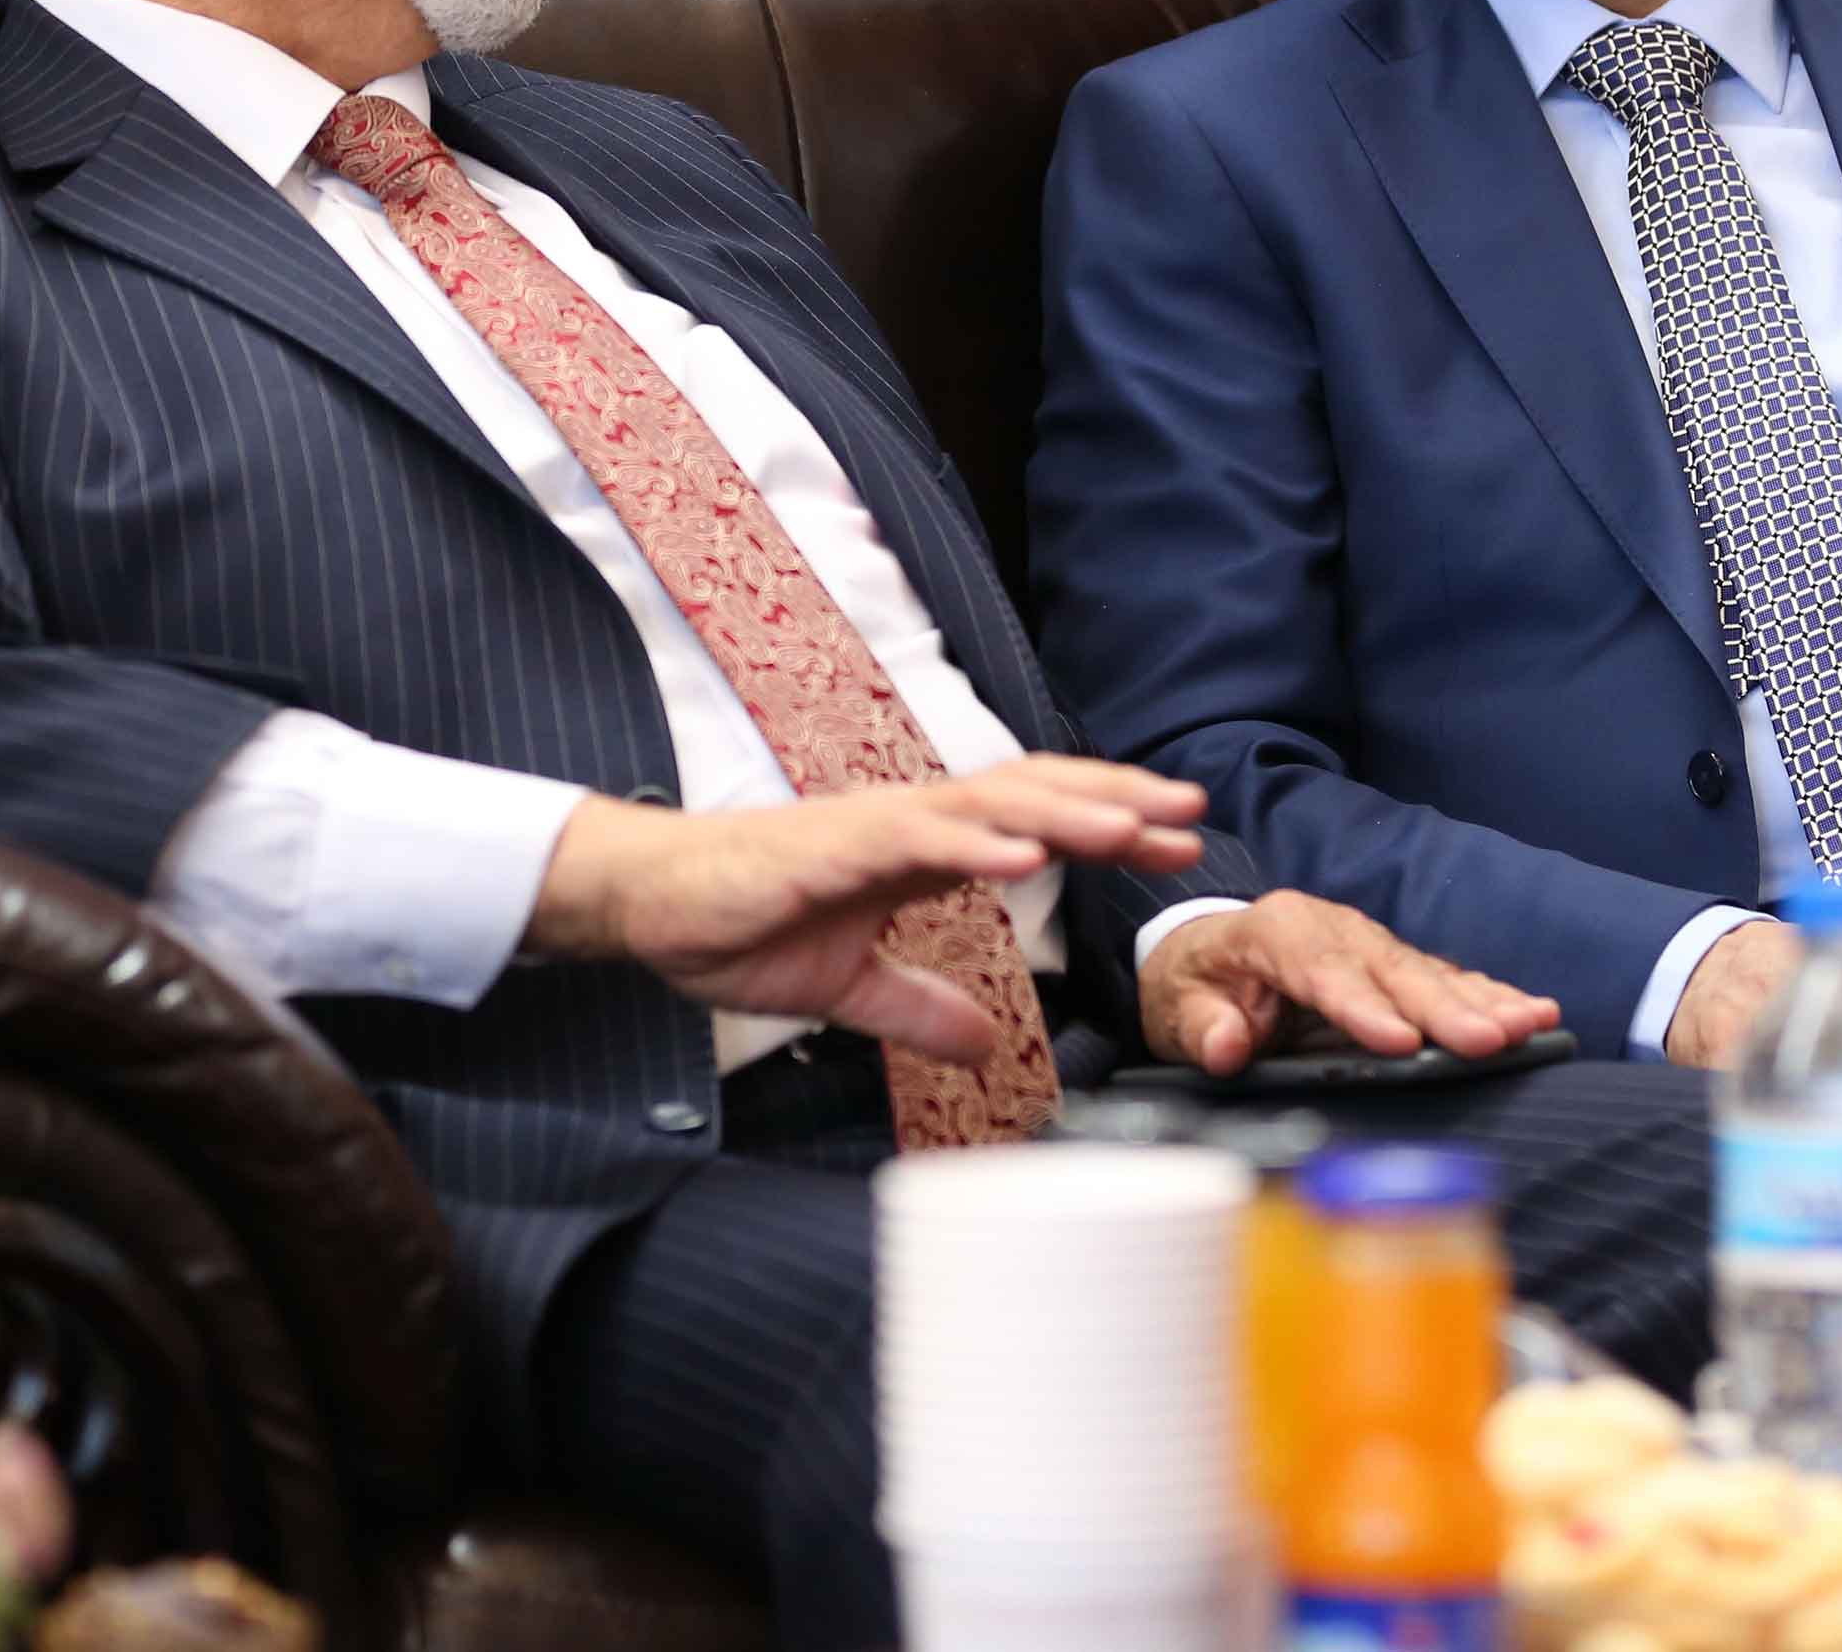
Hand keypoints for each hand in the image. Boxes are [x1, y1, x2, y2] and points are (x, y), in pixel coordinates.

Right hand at [530, 756, 1208, 1061]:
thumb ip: (919, 1008)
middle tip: (1191, 815)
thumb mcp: (849, 988)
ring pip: (988, 805)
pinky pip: (916, 838)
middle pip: (1033, 795)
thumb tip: (986, 1046)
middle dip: (1116, 803)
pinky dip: (975, 841)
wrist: (650, 908)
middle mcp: (911, 822)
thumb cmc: (737, 927)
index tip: (1177, 844)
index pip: (1034, 823)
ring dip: (1065, 814)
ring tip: (1131, 828)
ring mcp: (874, 827)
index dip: (1107, 827)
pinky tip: (1026, 854)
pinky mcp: (831, 846)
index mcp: (921, 849)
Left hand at [1139, 891, 1561, 1075]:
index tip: (1400, 1042)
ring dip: (1482, 1001)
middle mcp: (1333, 929)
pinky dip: (1491, 997)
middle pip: (1391, 970)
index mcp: (1275, 930)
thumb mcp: (1174, 1008)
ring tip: (1530, 1025)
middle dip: (1442, 1008)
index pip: (1321, 970)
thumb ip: (1200, 1027)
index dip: (1362, 1006)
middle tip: (1487, 1041)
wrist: (1202, 957)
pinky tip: (1537, 1014)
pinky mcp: (1394, 968)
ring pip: (1429, 974)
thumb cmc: (1193, 986)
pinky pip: (1447, 982)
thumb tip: (1225, 1047)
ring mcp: (1369, 946)